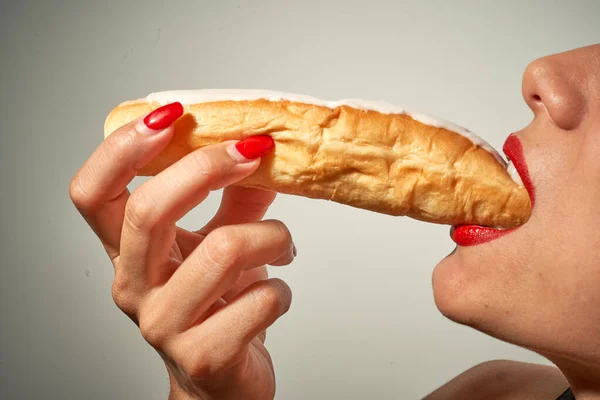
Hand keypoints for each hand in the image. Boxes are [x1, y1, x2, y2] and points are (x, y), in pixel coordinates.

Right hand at [70, 103, 295, 399]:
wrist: (221, 382)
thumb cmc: (217, 308)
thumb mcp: (217, 244)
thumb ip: (234, 197)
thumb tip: (259, 147)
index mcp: (128, 252)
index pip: (93, 193)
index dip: (124, 148)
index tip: (172, 116)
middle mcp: (133, 287)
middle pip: (148, 210)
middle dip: (208, 168)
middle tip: (252, 155)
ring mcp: (163, 325)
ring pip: (224, 250)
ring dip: (272, 237)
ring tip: (283, 245)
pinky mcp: (204, 355)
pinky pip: (260, 299)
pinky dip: (283, 288)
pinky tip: (276, 295)